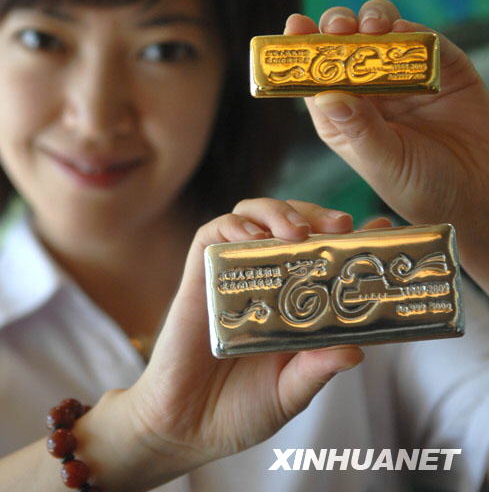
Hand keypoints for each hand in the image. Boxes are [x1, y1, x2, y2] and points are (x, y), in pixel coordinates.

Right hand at [126, 199, 372, 477]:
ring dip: (276, 211)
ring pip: (251, 216)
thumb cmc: (239, 410)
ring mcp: (231, 276)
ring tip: (296, 231)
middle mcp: (264, 281)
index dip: (350, 237)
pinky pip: (211, 235)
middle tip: (338, 224)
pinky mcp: (199, 277)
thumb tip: (355, 350)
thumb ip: (316, 370)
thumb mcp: (290, 393)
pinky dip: (234, 225)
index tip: (379, 226)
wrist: (185, 428)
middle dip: (315, 214)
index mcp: (292, 303)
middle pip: (289, 223)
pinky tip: (252, 236)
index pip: (323, 254)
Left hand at [284, 0, 488, 285]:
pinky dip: (411, 30)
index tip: (294, 25)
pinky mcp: (440, 67)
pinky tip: (402, 32)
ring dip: (370, 22)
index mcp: (345, 119)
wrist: (480, 194)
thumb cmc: (425, 189)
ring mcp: (403, 78)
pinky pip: (422, 39)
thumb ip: (359, 130)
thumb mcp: (386, 164)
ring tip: (370, 27)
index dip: (303, 52)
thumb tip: (324, 94)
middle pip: (343, 48)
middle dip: (335, 29)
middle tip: (337, 27)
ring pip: (379, 33)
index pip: (315, 79)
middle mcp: (369, 94)